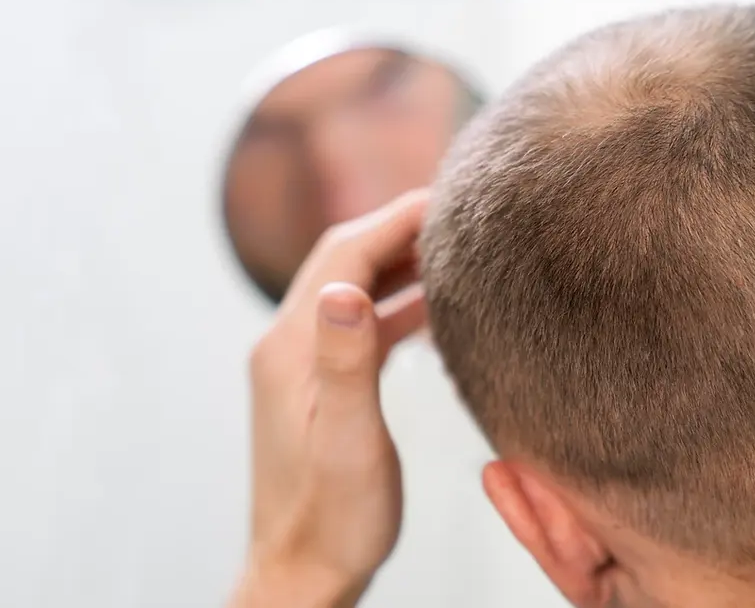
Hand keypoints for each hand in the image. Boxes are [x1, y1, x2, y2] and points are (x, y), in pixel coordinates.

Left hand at [231, 191, 428, 606]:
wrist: (304, 568)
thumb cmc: (333, 517)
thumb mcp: (348, 443)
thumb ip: (346, 363)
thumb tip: (344, 289)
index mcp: (291, 350)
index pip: (343, 257)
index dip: (394, 219)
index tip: (446, 196)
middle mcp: (289, 345)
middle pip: (344, 260)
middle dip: (397, 228)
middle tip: (456, 212)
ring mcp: (303, 362)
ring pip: (353, 288)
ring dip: (398, 263)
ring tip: (452, 248)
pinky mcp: (320, 382)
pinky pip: (360, 325)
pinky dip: (396, 305)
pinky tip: (432, 305)